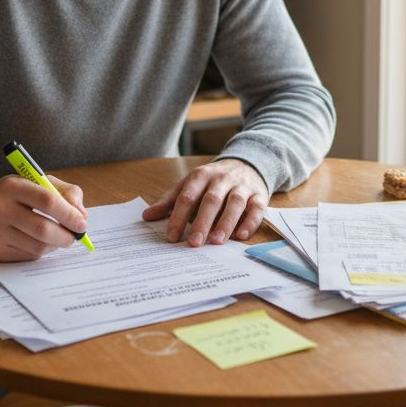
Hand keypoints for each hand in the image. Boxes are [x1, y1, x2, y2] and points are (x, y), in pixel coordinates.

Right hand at [0, 174, 87, 261]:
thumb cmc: (12, 196)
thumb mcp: (35, 183)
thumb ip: (64, 192)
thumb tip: (81, 216)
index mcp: (11, 186)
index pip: (47, 200)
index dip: (69, 214)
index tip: (82, 223)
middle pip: (43, 228)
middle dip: (66, 236)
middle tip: (74, 236)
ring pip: (37, 247)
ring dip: (54, 245)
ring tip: (57, 238)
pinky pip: (27, 257)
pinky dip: (40, 252)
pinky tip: (38, 243)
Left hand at [142, 158, 268, 245]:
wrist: (247, 163)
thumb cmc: (213, 181)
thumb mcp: (190, 184)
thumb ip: (169, 201)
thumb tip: (146, 216)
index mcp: (202, 175)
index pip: (188, 196)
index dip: (178, 216)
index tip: (172, 237)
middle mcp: (222, 179)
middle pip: (212, 200)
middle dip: (202, 221)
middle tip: (194, 243)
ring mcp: (242, 186)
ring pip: (235, 203)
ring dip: (226, 223)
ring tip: (216, 241)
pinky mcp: (259, 195)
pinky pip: (257, 208)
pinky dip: (250, 222)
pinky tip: (241, 236)